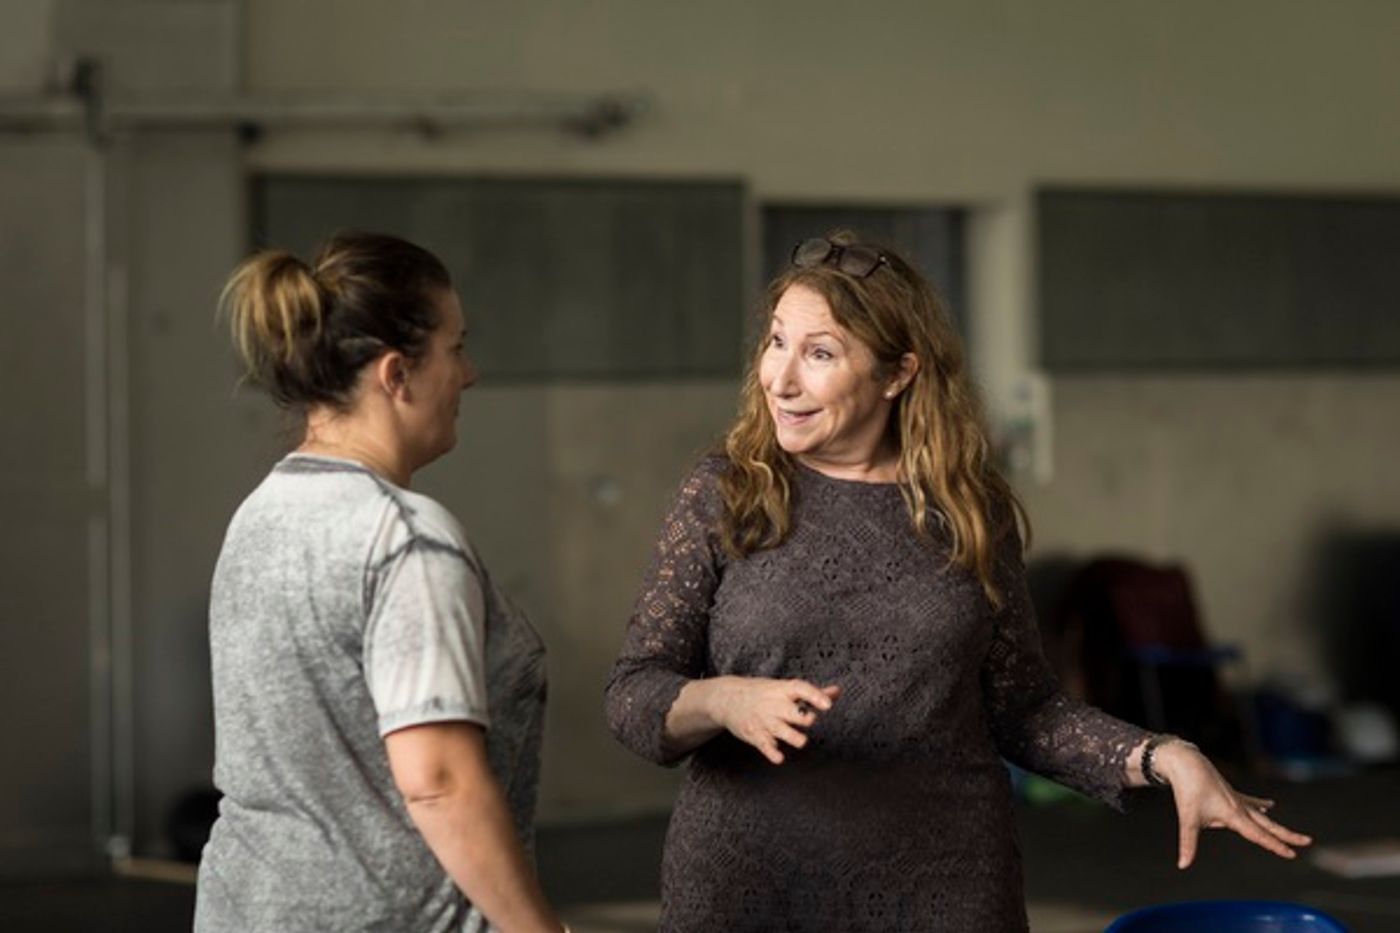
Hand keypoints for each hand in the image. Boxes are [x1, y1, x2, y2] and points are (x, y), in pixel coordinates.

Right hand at [711, 677, 840, 764]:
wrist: (727, 699)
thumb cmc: (763, 693)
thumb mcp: (784, 689)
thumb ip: (813, 693)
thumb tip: (838, 691)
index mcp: (783, 690)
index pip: (801, 689)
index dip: (815, 696)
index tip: (828, 704)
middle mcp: (774, 705)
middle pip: (793, 713)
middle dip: (803, 718)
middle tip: (809, 720)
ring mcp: (765, 721)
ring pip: (782, 731)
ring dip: (793, 737)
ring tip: (801, 741)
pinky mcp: (756, 735)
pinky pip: (765, 746)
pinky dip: (772, 753)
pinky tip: (779, 758)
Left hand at [1152, 741, 1312, 868]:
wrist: (1185, 762)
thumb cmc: (1187, 790)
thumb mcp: (1187, 820)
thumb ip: (1188, 844)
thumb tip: (1182, 864)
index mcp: (1234, 815)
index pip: (1259, 835)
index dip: (1275, 846)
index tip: (1292, 854)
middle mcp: (1239, 807)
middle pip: (1268, 825)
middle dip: (1287, 835)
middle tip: (1308, 841)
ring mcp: (1236, 798)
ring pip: (1262, 815)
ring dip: (1276, 824)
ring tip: (1293, 833)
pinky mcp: (1230, 792)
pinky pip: (1250, 801)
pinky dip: (1260, 805)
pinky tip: (1268, 806)